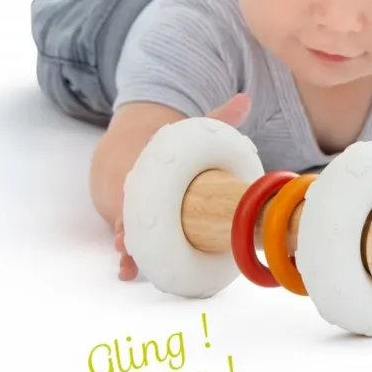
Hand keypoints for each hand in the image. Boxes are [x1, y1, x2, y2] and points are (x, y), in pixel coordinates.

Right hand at [114, 93, 252, 280]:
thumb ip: (216, 119)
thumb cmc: (167, 150)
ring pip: (125, 228)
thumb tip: (246, 98)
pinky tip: (127, 273)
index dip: (142, 175)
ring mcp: (130, 210)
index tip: (137, 185)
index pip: (145, 167)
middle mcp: (136, 187)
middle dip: (127, 221)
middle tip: (125, 238)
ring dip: (127, 245)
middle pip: (130, 205)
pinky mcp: (130, 226)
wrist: (127, 154)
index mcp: (150, 161)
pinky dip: (127, 260)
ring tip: (127, 260)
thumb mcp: (188, 133)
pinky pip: (127, 244)